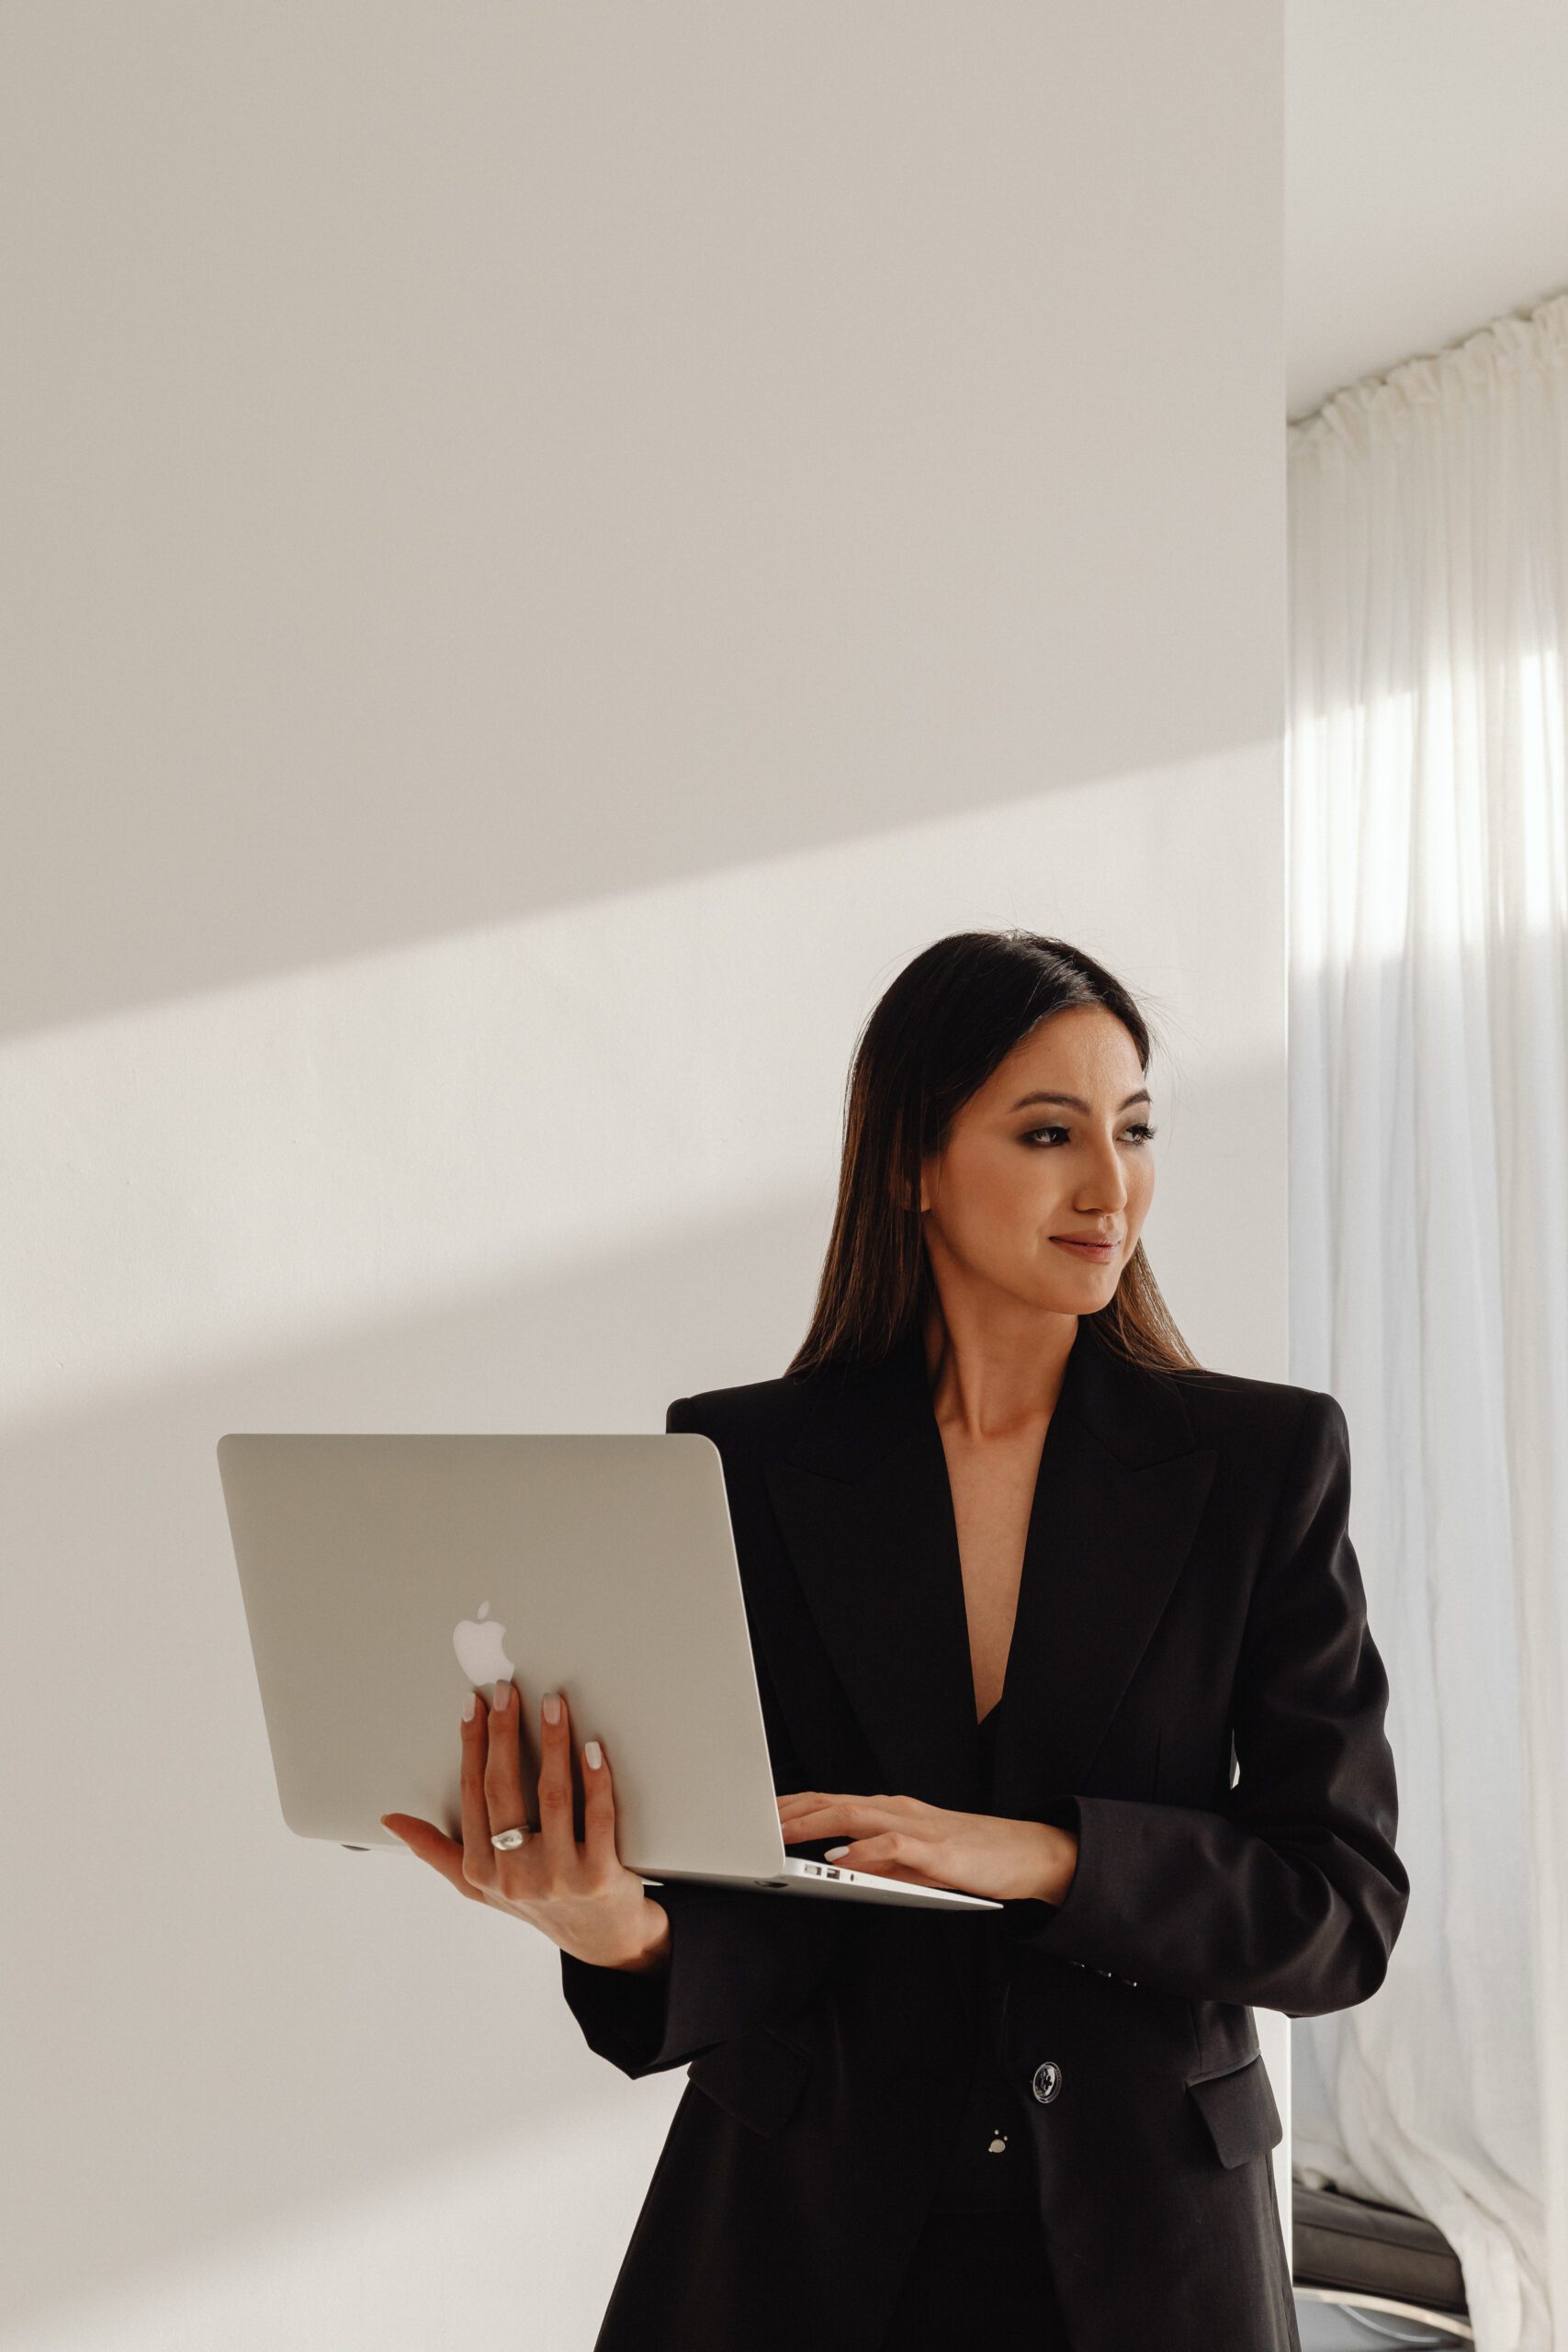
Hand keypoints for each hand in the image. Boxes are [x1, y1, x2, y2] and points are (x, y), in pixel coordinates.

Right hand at [380, 1682, 670, 1971]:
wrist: (605, 1940)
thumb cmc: (539, 1901)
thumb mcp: (481, 1885)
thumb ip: (438, 1850)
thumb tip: (389, 1820)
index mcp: (481, 1870)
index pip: (472, 1793)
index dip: (471, 1744)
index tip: (474, 1704)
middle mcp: (515, 1876)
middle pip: (504, 1789)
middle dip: (503, 1733)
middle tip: (507, 1691)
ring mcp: (558, 1877)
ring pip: (552, 1796)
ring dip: (552, 1743)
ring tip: (553, 1705)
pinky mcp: (600, 1875)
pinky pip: (598, 1816)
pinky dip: (595, 1779)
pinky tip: (592, 1749)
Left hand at [777, 1788, 1077, 1904]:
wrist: (1025, 1853)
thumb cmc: (970, 1857)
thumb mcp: (913, 1860)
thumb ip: (877, 1860)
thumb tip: (834, 1862)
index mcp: (891, 1811)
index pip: (833, 1801)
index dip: (795, 1805)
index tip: (761, 1814)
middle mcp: (898, 1810)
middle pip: (834, 1803)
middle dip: (791, 1811)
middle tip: (754, 1822)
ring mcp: (917, 1826)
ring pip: (856, 1816)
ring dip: (815, 1823)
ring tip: (782, 1835)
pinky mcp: (938, 1848)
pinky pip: (894, 1845)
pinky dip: (865, 1851)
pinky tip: (842, 1861)